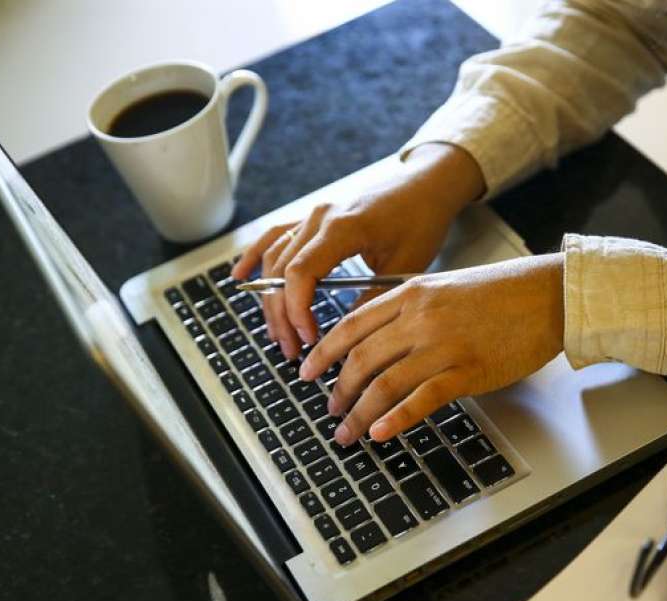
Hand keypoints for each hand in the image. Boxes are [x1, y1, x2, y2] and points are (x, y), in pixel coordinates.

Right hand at [230, 144, 484, 357]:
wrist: (426, 185)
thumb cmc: (421, 219)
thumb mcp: (405, 266)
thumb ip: (372, 299)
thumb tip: (347, 336)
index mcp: (342, 228)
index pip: (301, 273)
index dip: (297, 310)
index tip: (308, 338)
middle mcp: (320, 218)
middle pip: (282, 271)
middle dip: (282, 315)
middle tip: (292, 350)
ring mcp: (312, 215)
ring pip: (275, 259)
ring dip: (272, 299)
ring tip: (279, 333)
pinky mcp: (312, 218)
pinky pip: (275, 236)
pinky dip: (255, 257)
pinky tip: (240, 277)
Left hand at [298, 253, 564, 444]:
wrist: (548, 295)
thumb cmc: (502, 293)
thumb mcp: (445, 287)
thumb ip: (410, 309)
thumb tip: (379, 341)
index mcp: (411, 293)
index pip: (352, 325)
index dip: (324, 352)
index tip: (308, 371)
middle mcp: (420, 318)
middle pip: (362, 358)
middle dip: (338, 389)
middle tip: (329, 409)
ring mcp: (443, 345)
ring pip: (385, 383)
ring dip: (359, 413)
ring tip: (347, 432)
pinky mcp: (467, 371)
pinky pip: (422, 399)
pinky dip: (396, 419)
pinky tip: (380, 433)